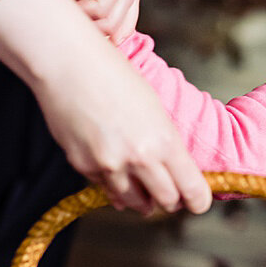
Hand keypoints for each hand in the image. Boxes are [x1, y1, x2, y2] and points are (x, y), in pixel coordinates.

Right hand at [0, 0, 210, 214]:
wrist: (68, 63)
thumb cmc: (113, 75)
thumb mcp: (154, 109)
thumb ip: (164, 145)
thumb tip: (170, 176)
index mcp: (165, 141)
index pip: (192, 190)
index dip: (197, 200)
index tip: (196, 201)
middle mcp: (139, 159)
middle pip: (166, 202)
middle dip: (169, 200)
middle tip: (168, 191)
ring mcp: (109, 166)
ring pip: (134, 203)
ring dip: (141, 198)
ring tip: (140, 184)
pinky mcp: (83, 166)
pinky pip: (105, 188)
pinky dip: (113, 184)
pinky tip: (113, 169)